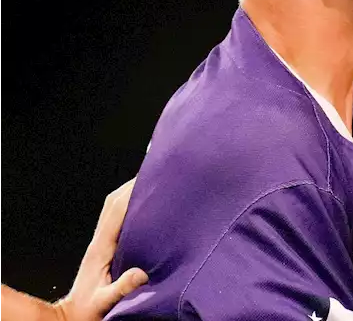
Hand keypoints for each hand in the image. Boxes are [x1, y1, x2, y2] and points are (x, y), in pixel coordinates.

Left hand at [51, 178, 147, 320]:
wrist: (73, 316)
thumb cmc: (89, 310)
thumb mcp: (105, 301)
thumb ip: (121, 287)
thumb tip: (141, 274)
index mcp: (101, 248)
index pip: (116, 211)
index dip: (132, 192)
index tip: (151, 177)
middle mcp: (100, 240)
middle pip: (113, 203)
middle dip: (132, 184)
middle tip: (155, 170)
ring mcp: (101, 242)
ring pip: (114, 208)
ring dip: (130, 191)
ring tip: (152, 180)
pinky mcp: (106, 246)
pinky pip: (117, 218)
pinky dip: (130, 204)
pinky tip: (145, 204)